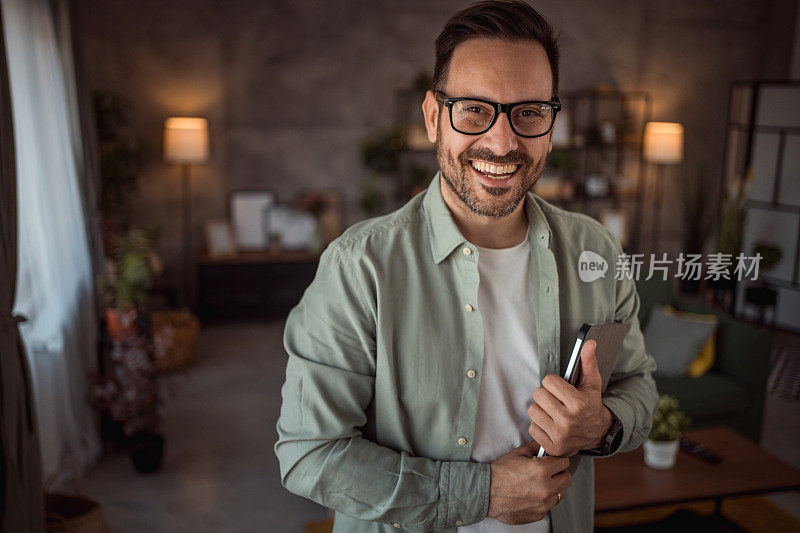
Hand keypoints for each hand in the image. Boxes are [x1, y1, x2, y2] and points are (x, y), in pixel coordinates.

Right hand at [487, 441, 571, 524]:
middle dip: (560, 474)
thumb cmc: (499, 473)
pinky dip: (543, 500)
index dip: (558, 460)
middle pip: (567, 479)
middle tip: (550, 472)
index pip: (565, 462)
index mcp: (542, 470)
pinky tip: (531, 495)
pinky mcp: (539, 514)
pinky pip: (549, 506)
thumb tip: (546, 444)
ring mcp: (543, 503)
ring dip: (553, 488)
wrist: (486, 493)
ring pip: (560, 494)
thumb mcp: (517, 453)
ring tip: (539, 484)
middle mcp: (546, 488)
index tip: (553, 462)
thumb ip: (535, 447)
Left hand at [527, 340, 612, 456]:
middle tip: (556, 400)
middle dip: (546, 394)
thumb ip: (588, 362)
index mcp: (578, 404)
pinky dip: (539, 425)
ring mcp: (559, 436)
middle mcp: (568, 421)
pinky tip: (551, 424)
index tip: (561, 388)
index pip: (548, 381)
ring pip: (532, 410)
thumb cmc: (591, 405)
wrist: (597, 434)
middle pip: (538, 394)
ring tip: (553, 411)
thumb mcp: (592, 384)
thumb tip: (588, 342)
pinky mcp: (552, 446)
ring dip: (541, 409)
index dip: (553, 382)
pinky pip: (532, 427)